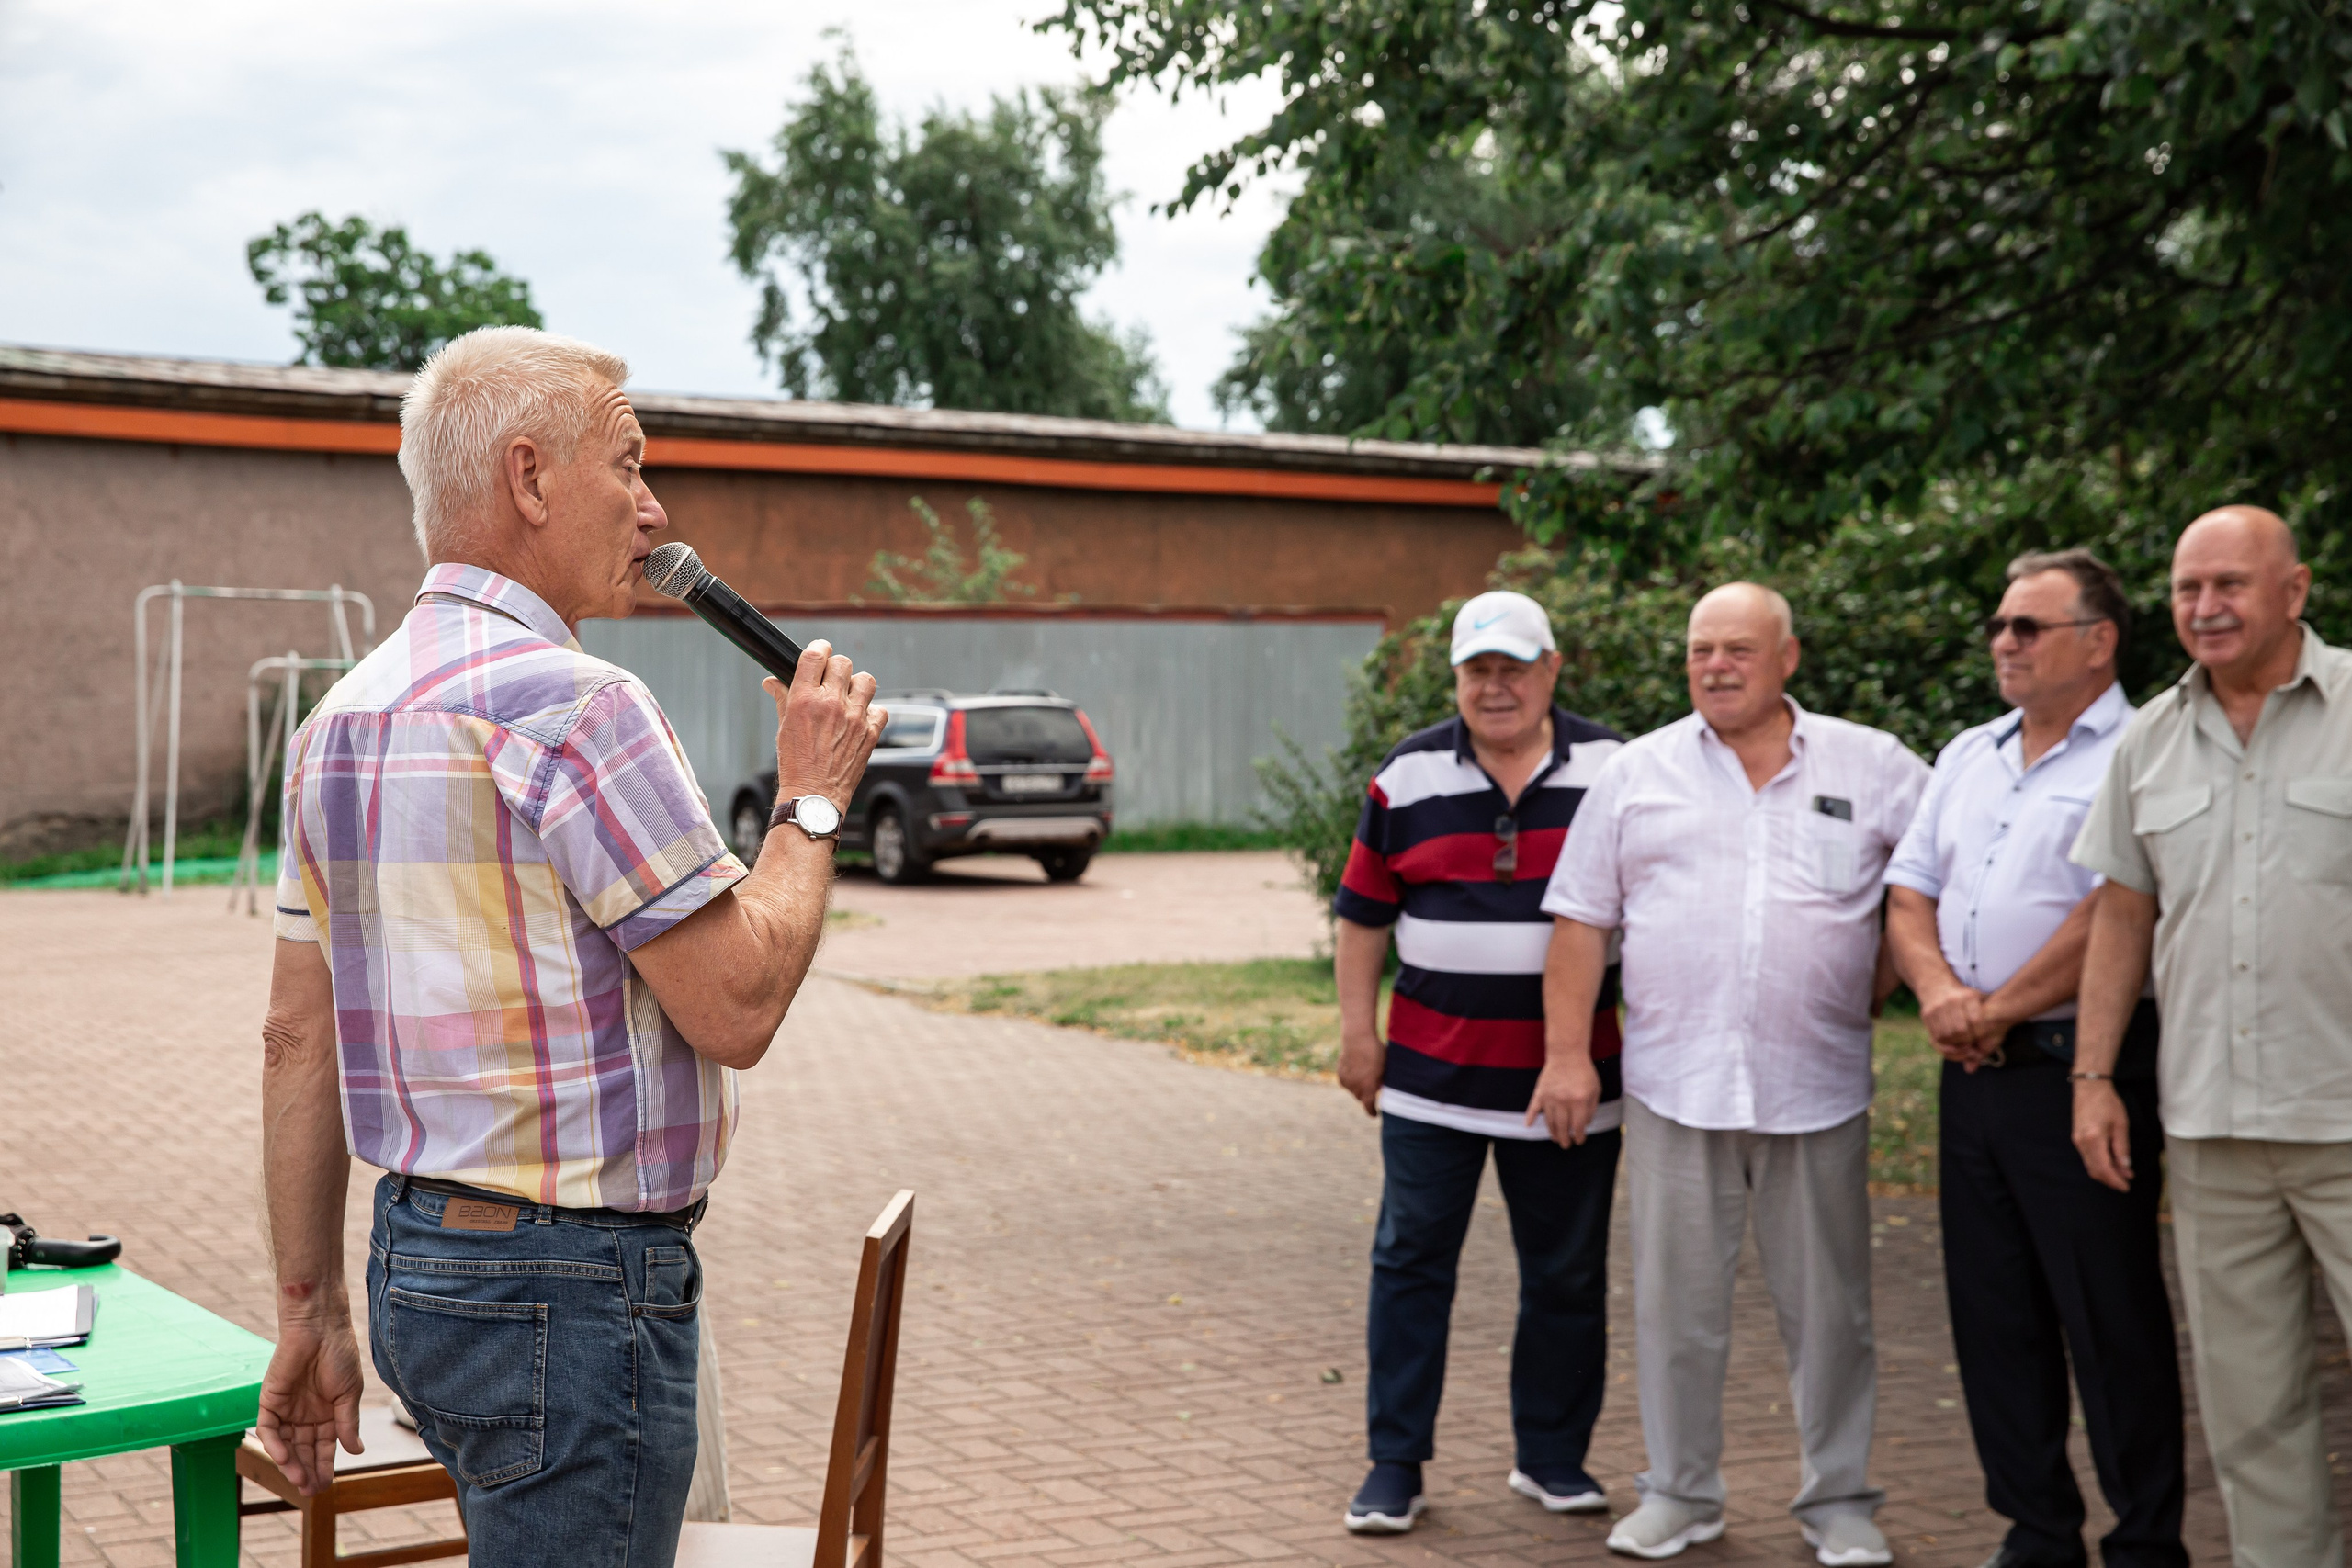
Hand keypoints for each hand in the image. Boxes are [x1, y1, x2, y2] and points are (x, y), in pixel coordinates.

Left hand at [256, 1315, 364, 1495]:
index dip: (325, 1466)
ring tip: (300, 1480)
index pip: (323, 1447)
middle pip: (303, 1450)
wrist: (320, 1327)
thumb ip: (347, 1424)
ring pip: (286, 1445)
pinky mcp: (270, 1401)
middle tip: (312, 1490)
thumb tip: (357, 1452)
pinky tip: (285, 1458)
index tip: (328, 1485)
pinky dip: (274, 1444)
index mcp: (327, 1414)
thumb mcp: (348, 1394)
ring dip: (291, 1464)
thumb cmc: (340, 1355)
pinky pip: (269, 1429)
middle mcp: (305, 1415)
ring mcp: (287, 1409)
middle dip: (307, 1471)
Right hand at [764, 639, 883, 811]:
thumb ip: (783, 698)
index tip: (821, 650)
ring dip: (857, 686)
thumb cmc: (795, 764)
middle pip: (843, 663)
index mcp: (804, 699)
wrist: (814, 796)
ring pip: (866, 681)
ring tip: (848, 698)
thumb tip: (773, 681)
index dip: (820, 648)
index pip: (815, 655)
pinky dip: (872, 712)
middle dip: (836, 668)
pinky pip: (880, 709)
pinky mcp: (871, 733)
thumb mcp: (783, 727)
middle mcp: (831, 704)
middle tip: (832, 680)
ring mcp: (854, 718)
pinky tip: (860, 720)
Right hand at [1337, 1030, 1382, 1116]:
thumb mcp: (1384, 1068)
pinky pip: (1346, 1083)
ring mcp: (1346, 1082)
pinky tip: (1356, 1069)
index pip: (1369, 1107)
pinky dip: (1351, 1080)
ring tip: (1364, 1072)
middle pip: (1361, 1098)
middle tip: (1372, 1083)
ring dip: (1358, 1087)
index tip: (1374, 1114)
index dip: (1372, 1112)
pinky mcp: (1340, 1075)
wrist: (1358, 1038)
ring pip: (1353, 1090)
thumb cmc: (1376, 1052)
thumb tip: (1378, 1088)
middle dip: (1366, 1094)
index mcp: (1368, 1089)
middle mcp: (1356, 1088)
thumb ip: (1380, 1081)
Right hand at [1524, 1054, 1600, 1147]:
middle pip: (1562, 1127)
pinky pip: (1533, 1107)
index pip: (1578, 1126)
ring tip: (1555, 1138)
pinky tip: (1528, 1125)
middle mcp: (1563, 1101)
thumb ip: (1591, 1108)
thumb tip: (1585, 1125)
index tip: (1579, 1141)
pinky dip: (1529, 1117)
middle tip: (1566, 1145)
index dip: (1579, 1136)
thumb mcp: (1595, 1090)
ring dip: (1552, 1132)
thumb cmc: (1584, 1072)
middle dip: (1565, 1139)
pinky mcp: (1540, 1092)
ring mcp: (1549, 1097)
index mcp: (1579, 1101)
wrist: (1567, 1054)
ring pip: (1549, 1121)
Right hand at [1919, 981, 1986, 1053]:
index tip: (1980, 1037)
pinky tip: (1951, 1042)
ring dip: (1955, 1045)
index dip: (1979, 1034)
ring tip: (1961, 1045)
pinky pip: (1936, 1036)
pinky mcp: (1926, 1015)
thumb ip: (1988, 1016)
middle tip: (1970, 1044)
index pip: (1976, 1021)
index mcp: (1968, 996)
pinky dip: (1945, 1044)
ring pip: (1947, 1036)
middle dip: (1967, 1041)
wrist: (1938, 987)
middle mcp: (1951, 1000)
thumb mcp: (1979, 1001)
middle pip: (1960, 1030)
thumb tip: (1988, 1042)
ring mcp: (1937, 1007)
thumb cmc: (1965, 999)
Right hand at [2072, 1079, 2133, 1192]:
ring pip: (2090, 1165)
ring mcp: (2077, 1141)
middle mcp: (2082, 1143)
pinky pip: (2088, 1157)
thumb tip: (2125, 1167)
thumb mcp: (2120, 1125)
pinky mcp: (2077, 1138)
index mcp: (2094, 1139)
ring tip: (2123, 1173)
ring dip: (2106, 1172)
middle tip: (2126, 1183)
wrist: (2089, 1088)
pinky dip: (2100, 1164)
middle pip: (2095, 1170)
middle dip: (2111, 1179)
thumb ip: (2122, 1147)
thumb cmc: (2107, 1103)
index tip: (2126, 1187)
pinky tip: (2112, 1162)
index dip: (2115, 1180)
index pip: (2104, 1168)